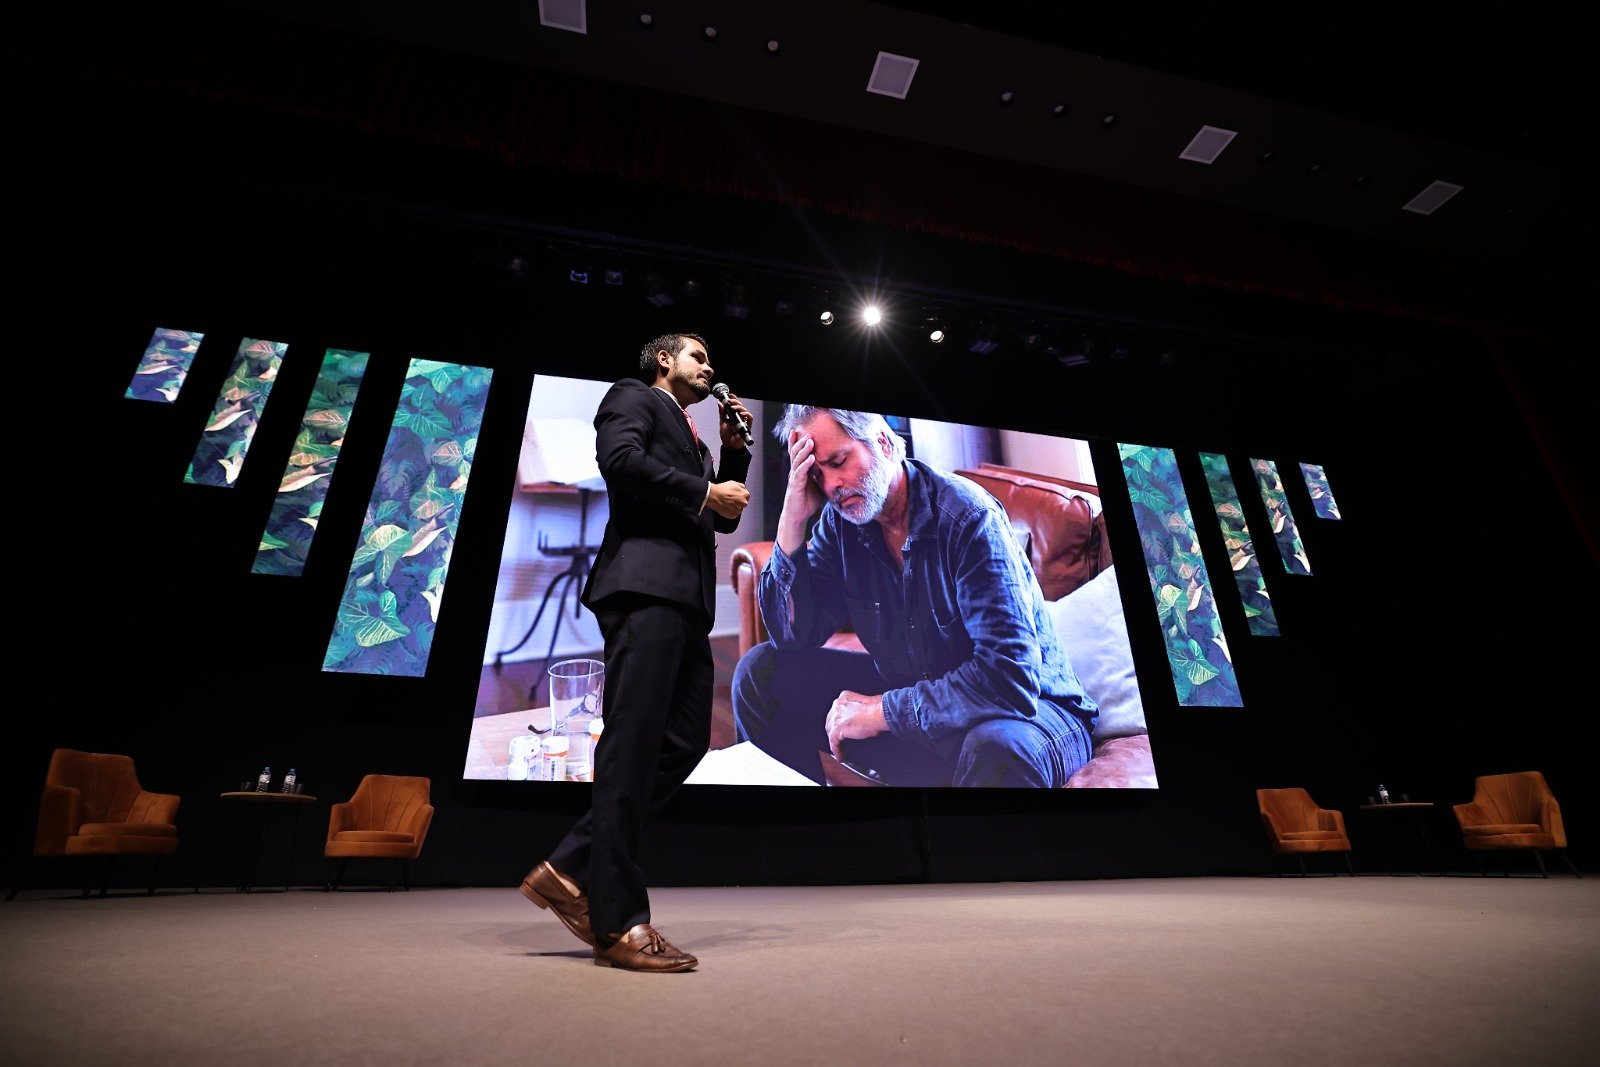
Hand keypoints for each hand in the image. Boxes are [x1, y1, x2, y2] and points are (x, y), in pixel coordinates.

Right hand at [706, 479, 749, 518]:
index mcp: (746, 495)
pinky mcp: (733, 515)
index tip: (735, 495)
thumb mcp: (734, 483)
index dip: (740, 495)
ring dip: (734, 507)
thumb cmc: (723, 489)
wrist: (714, 496)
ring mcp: (739, 510)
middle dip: (738, 501)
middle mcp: (744, 503)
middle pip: (743, 503)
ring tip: (727, 503)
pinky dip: (730, 511)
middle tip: (730, 499)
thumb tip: (744, 489)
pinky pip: (733, 514)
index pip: (746, 496)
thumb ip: (742, 486)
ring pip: (738, 509)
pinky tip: (726, 507)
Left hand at [717, 390, 753, 449]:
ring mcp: (744, 421)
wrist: (729, 445)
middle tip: (729, 401)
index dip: (733, 398)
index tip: (728, 395)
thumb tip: (719, 403)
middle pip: (740, 405)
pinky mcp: (747, 425)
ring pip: (745, 410)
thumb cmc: (726, 436)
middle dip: (735, 401)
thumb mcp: (722, 422)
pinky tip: (741, 413)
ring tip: (732, 408)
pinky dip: (746, 414)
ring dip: (739, 407)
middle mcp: (739, 416)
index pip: (735, 404)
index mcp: (733, 415)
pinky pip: (750, 417)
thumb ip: (722, 413)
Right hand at [774, 429, 824, 552]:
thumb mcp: (819, 487)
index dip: (797, 442)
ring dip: (804, 450)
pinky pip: (800, 473)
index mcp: (800, 471)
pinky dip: (805, 465)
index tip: (800, 431)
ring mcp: (794, 478)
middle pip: (796, 453)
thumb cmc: (807, 502)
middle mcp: (795, 472)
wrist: (797, 517)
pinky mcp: (795, 486)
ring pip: (797, 461)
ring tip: (810, 441)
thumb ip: (824, 478)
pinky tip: (811, 458)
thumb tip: (839, 474)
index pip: (797, 454)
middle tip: (808, 432)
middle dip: (801, 442)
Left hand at [825, 690, 887, 761]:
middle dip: (834, 731)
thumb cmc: (878, 710)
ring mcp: (836, 717)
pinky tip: (841, 756)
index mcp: (844, 698)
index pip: (836, 712)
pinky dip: (837, 750)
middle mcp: (837, 705)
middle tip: (840, 740)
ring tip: (840, 749)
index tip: (842, 729)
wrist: (879, 713)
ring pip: (830, 732)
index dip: (838, 722)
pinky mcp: (837, 728)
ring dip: (835, 741)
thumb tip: (861, 722)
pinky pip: (833, 742)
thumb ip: (858, 712)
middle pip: (830, 721)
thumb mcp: (865, 707)